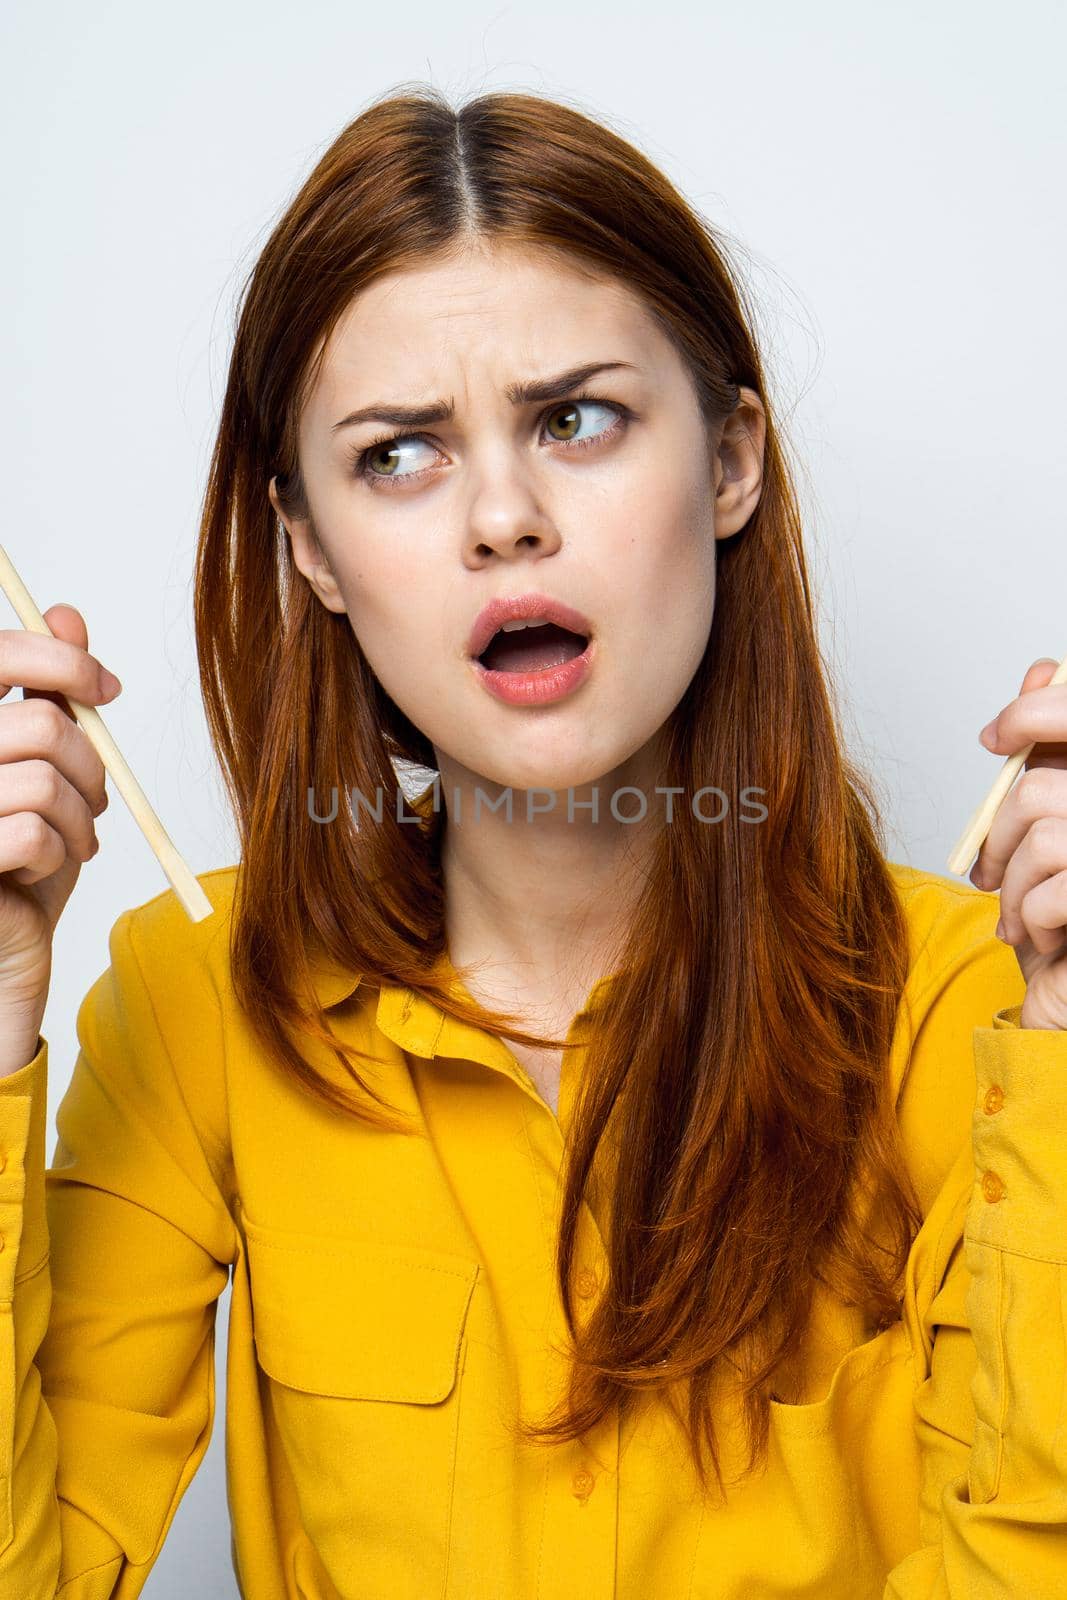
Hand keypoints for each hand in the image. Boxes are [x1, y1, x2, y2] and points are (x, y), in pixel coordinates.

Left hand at [969, 657, 1066, 1028]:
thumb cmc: (1065, 917)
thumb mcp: (1050, 826)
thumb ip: (1051, 753)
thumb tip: (1041, 669)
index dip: (1034, 713)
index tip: (992, 737)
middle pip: (1042, 787)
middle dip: (998, 834)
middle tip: (986, 873)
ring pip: (1040, 836)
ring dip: (1009, 884)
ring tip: (1017, 917)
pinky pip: (1055, 891)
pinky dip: (1030, 917)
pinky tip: (1042, 939)